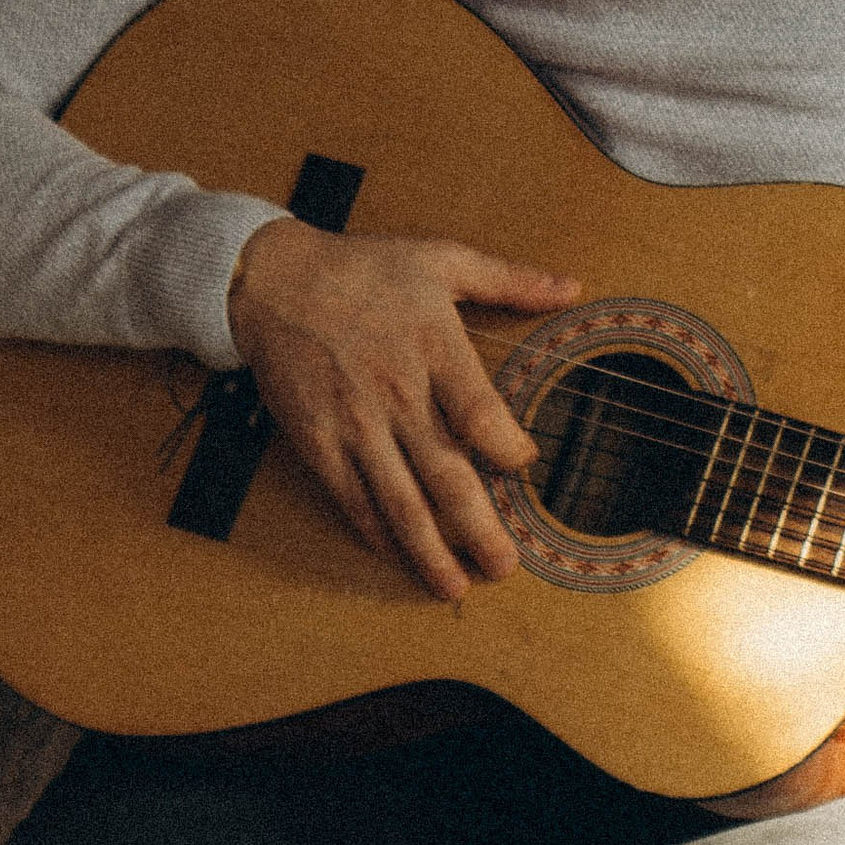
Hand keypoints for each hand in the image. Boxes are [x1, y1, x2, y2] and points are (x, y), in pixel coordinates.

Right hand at [226, 216, 582, 600]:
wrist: (274, 281)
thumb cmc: (363, 268)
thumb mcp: (442, 258)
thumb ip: (509, 280)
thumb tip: (570, 288)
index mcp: (434, 345)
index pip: (479, 411)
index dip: (507, 447)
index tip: (525, 466)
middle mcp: (397, 392)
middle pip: (445, 473)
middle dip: (478, 528)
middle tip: (506, 567)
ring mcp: (355, 423)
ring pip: (399, 500)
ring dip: (429, 550)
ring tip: (456, 585)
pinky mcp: (318, 442)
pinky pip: (351, 498)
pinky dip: (376, 532)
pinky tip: (397, 557)